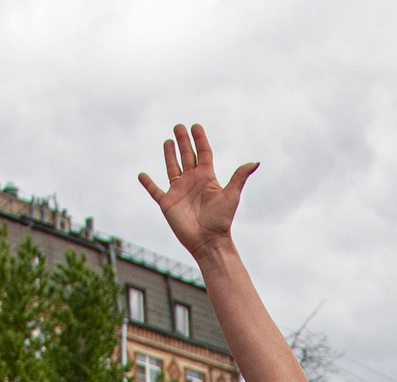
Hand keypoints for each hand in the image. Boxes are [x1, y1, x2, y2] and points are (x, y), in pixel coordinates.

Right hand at [138, 124, 256, 258]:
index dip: (199, 139)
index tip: (196, 126)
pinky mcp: (167, 203)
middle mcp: (192, 182)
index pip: (203, 153)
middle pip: (186, 156)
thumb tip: (255, 162)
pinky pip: (155, 190)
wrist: (209, 241)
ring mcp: (179, 191)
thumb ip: (240, 177)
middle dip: (183, 141)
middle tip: (178, 126)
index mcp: (207, 178)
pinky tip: (142, 175)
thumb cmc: (222, 220)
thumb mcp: (232, 195)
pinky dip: (147, 183)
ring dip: (169, 155)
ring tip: (168, 141)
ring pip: (172, 168)